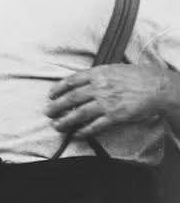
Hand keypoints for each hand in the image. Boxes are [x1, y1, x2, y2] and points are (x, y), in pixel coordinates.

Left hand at [45, 64, 168, 138]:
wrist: (155, 86)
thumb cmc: (136, 76)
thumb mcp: (113, 68)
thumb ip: (97, 75)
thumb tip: (82, 81)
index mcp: (97, 73)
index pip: (71, 80)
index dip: (58, 88)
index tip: (50, 94)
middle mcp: (99, 87)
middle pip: (71, 98)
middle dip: (57, 106)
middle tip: (48, 112)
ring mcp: (106, 102)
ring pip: (80, 113)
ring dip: (66, 121)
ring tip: (57, 125)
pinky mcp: (115, 116)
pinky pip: (95, 126)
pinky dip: (84, 131)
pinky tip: (76, 134)